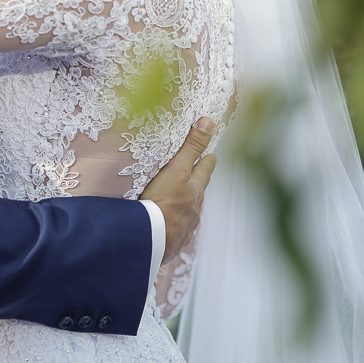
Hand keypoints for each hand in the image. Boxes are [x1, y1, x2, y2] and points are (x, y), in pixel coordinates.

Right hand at [140, 116, 216, 263]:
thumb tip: (208, 122)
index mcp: (195, 189)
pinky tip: (171, 228)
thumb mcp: (177, 169)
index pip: (205, 170)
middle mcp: (194, 209)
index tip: (212, 156)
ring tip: (185, 203)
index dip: (208, 161)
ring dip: (188, 206)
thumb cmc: (164, 202)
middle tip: (202, 175)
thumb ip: (192, 146)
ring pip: (190, 213)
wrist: (151, 239)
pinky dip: (176, 226)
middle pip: (199, 192)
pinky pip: (177, 231)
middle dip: (200, 183)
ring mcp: (185, 227)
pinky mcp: (173, 242)